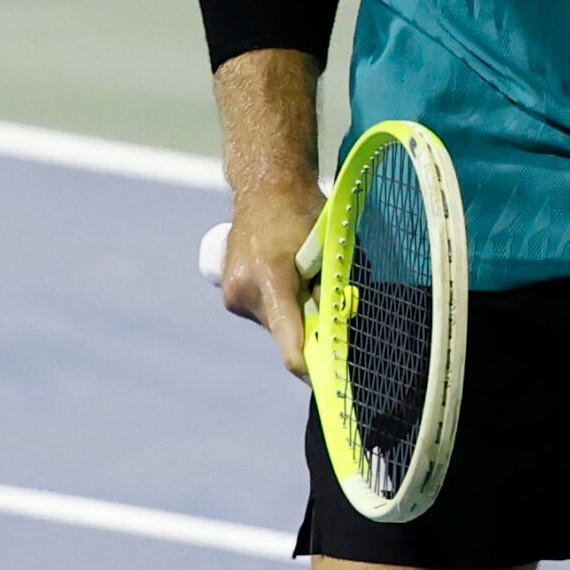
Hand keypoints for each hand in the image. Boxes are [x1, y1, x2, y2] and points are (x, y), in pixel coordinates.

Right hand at [223, 188, 322, 378]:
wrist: (264, 187)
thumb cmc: (302, 211)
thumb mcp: (325, 247)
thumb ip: (329, 287)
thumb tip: (339, 325)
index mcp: (271, 276)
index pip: (288, 336)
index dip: (307, 366)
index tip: (322, 382)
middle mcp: (245, 289)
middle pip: (285, 332)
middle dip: (308, 330)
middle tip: (327, 307)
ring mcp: (233, 293)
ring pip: (274, 323)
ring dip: (293, 314)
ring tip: (301, 276)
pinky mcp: (229, 294)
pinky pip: (263, 312)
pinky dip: (278, 305)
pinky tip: (285, 276)